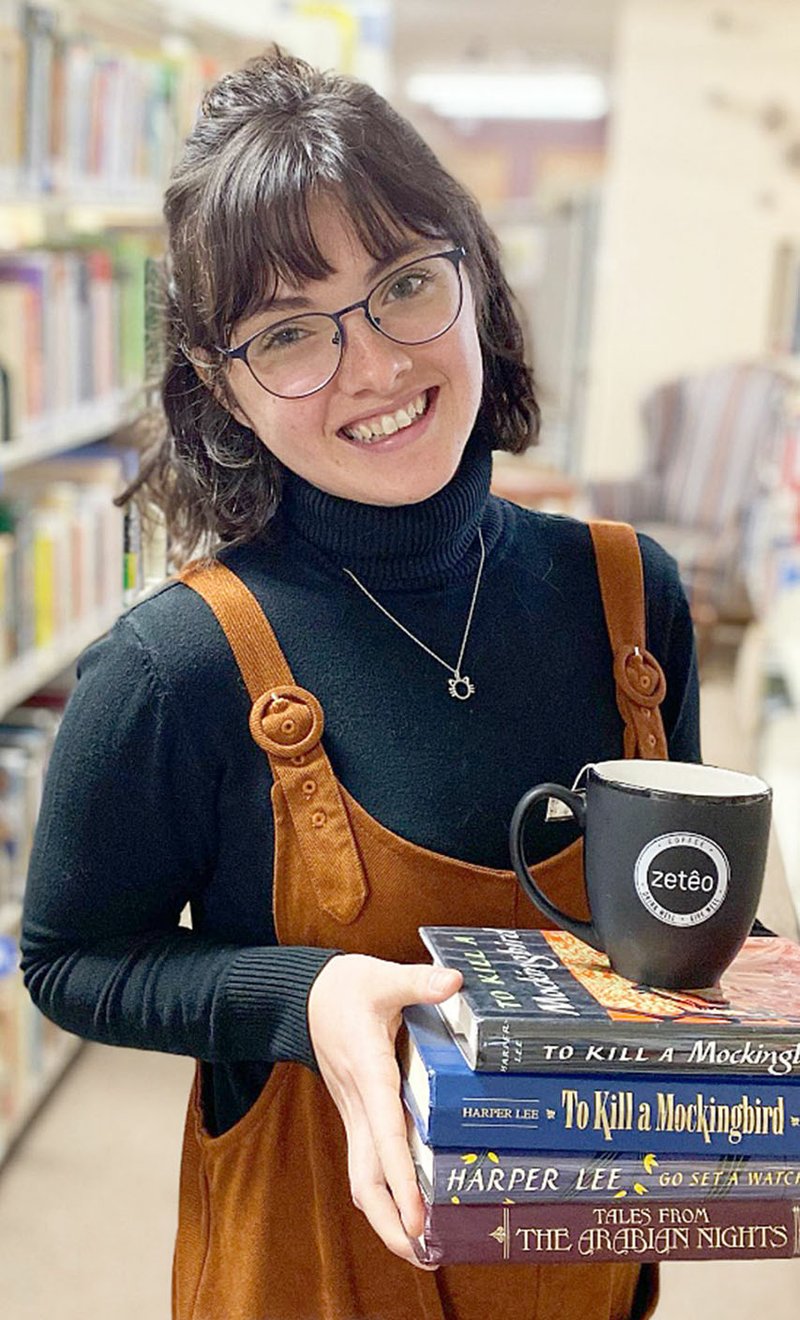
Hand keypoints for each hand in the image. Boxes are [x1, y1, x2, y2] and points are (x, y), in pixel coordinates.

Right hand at [307, 954, 461, 1268]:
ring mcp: (355, 1114)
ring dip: (386, 1216)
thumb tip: (454, 983)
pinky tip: (408, 1211)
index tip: (418, 1218)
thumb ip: (417, 981)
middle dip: (390, 1221)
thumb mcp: (381, 977)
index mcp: (369, 1073)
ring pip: (363, 1178)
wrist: (302, 996)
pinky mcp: (357, 1116)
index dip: (402, 1178)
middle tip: (423, 1254)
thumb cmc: (344, 988)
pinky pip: (367, 1164)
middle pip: (367, 1177)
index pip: (386, 1134)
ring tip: (420, 1250)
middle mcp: (359, 1104)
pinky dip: (385, 1194)